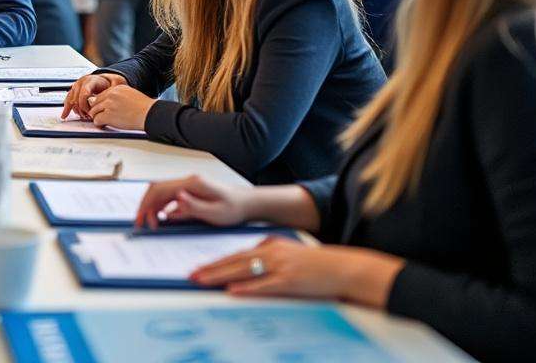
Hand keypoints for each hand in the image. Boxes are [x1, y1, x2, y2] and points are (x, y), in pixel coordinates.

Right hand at [62, 73, 125, 119]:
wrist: (104, 80)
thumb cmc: (108, 84)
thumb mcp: (113, 86)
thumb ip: (113, 91)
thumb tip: (113, 98)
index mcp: (91, 80)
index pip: (84, 93)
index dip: (85, 104)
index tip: (90, 112)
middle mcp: (81, 82)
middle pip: (76, 97)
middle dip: (81, 109)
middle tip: (88, 116)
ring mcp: (76, 85)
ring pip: (70, 99)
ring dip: (75, 110)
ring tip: (82, 116)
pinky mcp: (73, 90)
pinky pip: (68, 99)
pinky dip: (67, 108)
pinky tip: (64, 115)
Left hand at [86, 84, 153, 129]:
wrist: (149, 114)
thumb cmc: (144, 107)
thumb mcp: (130, 95)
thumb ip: (118, 97)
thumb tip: (109, 103)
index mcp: (117, 88)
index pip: (101, 95)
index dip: (101, 104)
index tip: (102, 109)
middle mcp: (111, 94)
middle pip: (95, 102)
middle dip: (97, 110)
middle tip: (100, 116)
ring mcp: (109, 104)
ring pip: (94, 111)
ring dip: (97, 117)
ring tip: (102, 121)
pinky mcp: (108, 115)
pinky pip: (96, 120)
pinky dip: (99, 124)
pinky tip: (104, 125)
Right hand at [132, 175, 252, 229]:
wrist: (247, 204)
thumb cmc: (234, 208)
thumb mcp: (216, 212)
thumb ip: (194, 206)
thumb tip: (177, 199)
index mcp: (192, 183)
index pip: (160, 189)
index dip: (147, 204)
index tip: (143, 220)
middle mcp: (187, 181)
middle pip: (156, 189)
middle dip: (145, 206)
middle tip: (141, 223)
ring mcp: (188, 186)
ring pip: (161, 193)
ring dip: (152, 207)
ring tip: (151, 224)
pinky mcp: (189, 192)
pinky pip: (169, 197)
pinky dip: (161, 208)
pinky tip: (162, 219)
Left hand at [190, 237, 403, 307]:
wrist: (344, 268)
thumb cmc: (316, 265)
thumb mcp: (289, 253)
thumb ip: (269, 256)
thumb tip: (247, 267)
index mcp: (270, 245)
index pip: (237, 254)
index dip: (217, 261)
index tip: (200, 267)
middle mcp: (272, 252)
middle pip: (235, 261)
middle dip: (211, 268)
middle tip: (191, 275)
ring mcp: (280, 266)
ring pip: (243, 270)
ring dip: (220, 276)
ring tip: (202, 281)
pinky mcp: (290, 281)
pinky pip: (263, 285)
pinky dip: (246, 288)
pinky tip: (232, 290)